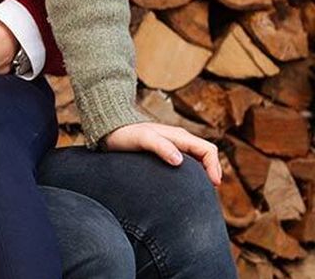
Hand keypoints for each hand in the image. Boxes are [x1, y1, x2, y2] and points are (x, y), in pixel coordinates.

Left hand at [103, 122, 221, 184]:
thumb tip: (179, 161)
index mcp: (179, 136)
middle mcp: (180, 140)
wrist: (109, 131)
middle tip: (210, 192)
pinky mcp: (165, 153)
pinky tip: (185, 185)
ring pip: (197, 160)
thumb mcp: (143, 139)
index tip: (213, 184)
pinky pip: (186, 163)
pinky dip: (192, 173)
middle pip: (206, 156)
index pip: (208, 150)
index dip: (214, 167)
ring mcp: (173, 146)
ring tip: (201, 191)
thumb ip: (160, 147)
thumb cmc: (125, 134)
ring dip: (203, 173)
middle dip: (212, 172)